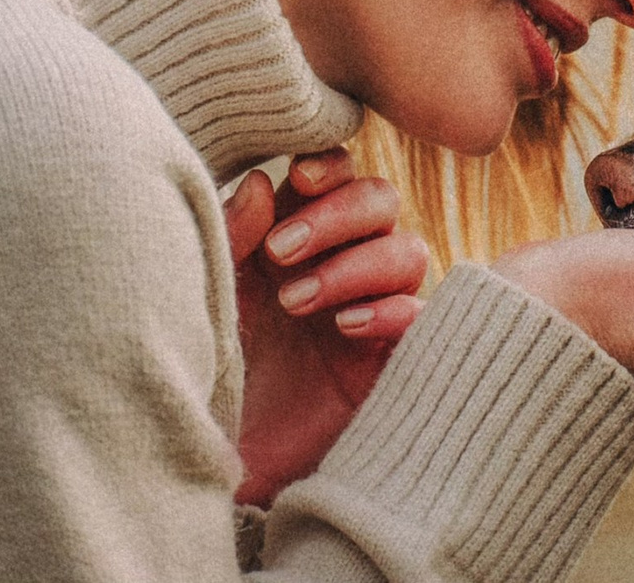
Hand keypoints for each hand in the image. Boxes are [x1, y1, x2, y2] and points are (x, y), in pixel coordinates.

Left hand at [226, 156, 429, 505]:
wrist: (219, 468)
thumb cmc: (212, 374)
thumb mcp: (215, 300)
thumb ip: (236, 238)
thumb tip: (261, 180)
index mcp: (300, 239)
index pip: (338, 175)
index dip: (331, 165)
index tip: (300, 177)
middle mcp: (344, 266)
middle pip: (380, 200)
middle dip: (337, 213)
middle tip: (281, 252)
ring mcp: (372, 313)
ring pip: (407, 250)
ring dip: (355, 265)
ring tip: (296, 303)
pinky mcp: (390, 364)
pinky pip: (422, 316)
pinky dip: (391, 310)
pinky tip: (345, 327)